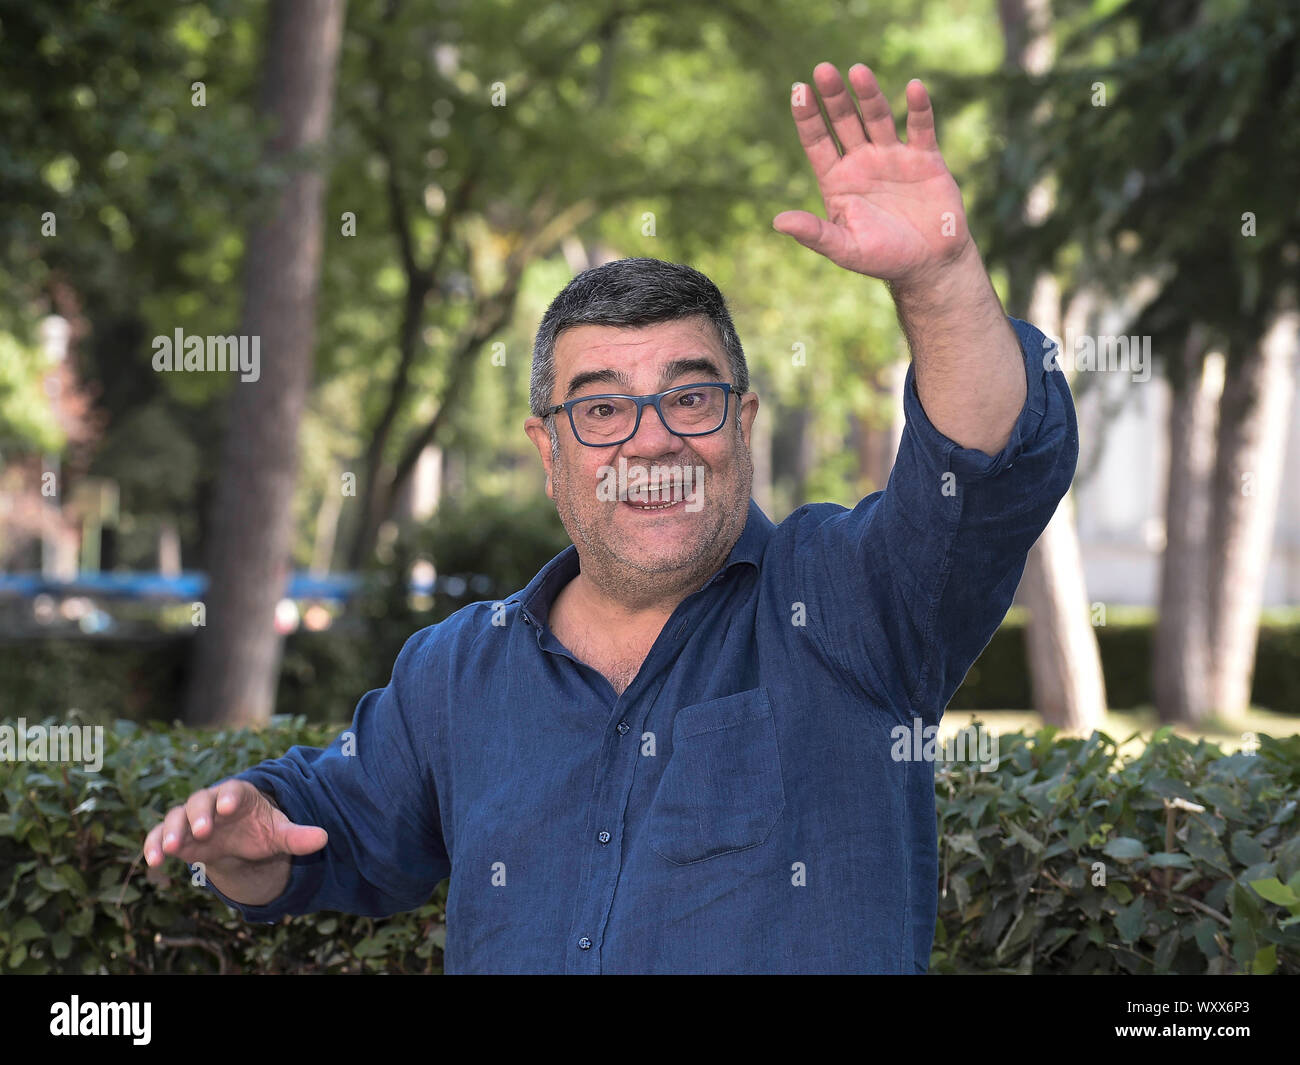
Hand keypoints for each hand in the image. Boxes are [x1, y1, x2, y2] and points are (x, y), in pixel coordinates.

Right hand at [143, 778, 326, 871]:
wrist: (240, 842)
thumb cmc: (261, 830)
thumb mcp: (279, 833)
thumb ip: (297, 836)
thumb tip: (324, 838)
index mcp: (239, 795)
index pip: (233, 789)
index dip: (230, 795)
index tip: (229, 806)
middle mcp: (211, 802)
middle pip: (201, 800)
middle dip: (200, 814)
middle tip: (203, 830)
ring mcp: (190, 818)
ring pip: (176, 817)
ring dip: (171, 830)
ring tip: (170, 848)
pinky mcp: (176, 836)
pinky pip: (159, 836)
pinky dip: (153, 845)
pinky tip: (153, 861)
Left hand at [774, 63, 971, 287]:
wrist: (930, 264)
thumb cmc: (883, 258)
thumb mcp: (845, 249)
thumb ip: (814, 233)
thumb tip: (777, 222)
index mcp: (838, 180)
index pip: (817, 142)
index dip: (807, 117)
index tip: (798, 91)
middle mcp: (863, 162)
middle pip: (844, 122)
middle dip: (835, 97)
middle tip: (823, 69)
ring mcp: (893, 156)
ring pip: (878, 117)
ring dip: (869, 95)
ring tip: (859, 71)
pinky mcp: (925, 158)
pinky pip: (920, 127)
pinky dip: (918, 108)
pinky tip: (913, 88)